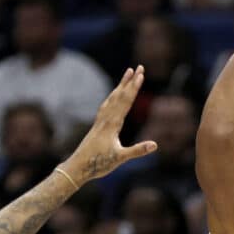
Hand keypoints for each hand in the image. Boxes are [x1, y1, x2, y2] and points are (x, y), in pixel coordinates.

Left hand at [61, 67, 157, 183]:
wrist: (78, 166)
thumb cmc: (98, 163)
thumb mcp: (120, 158)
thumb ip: (137, 150)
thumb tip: (155, 145)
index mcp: (113, 124)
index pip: (126, 101)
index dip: (134, 87)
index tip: (141, 74)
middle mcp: (106, 119)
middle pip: (120, 95)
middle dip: (130, 81)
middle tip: (138, 67)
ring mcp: (100, 122)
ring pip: (112, 98)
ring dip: (121, 86)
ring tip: (127, 74)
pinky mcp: (97, 126)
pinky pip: (106, 106)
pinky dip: (112, 97)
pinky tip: (113, 97)